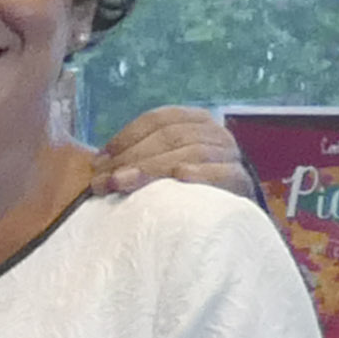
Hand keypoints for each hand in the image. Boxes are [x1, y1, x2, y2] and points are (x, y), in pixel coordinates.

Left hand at [96, 108, 259, 205]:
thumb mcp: (159, 164)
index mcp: (195, 121)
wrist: (226, 218)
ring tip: (123, 184)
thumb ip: (136, 157)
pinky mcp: (242, 181)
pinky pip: (223, 173)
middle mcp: (216, 133)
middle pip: (171, 136)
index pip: (159, 119)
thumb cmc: (181, 189)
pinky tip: (178, 179)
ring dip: (152, 168)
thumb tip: (97, 164)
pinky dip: (200, 173)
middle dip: (131, 158)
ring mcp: (231, 155)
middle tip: (103, 181)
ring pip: (192, 152)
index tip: (98, 161)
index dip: (125, 137)